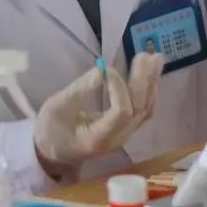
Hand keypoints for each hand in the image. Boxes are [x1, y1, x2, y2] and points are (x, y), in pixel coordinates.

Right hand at [34, 53, 164, 174]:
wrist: (52, 152)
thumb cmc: (50, 130)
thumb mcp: (57, 107)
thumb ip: (80, 89)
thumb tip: (102, 69)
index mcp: (97, 138)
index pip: (121, 113)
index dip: (119, 88)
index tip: (107, 69)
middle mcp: (117, 140)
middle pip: (139, 109)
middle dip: (143, 80)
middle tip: (143, 55)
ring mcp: (124, 136)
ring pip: (145, 109)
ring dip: (151, 82)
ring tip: (156, 58)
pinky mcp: (126, 130)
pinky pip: (143, 111)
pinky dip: (149, 91)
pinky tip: (152, 74)